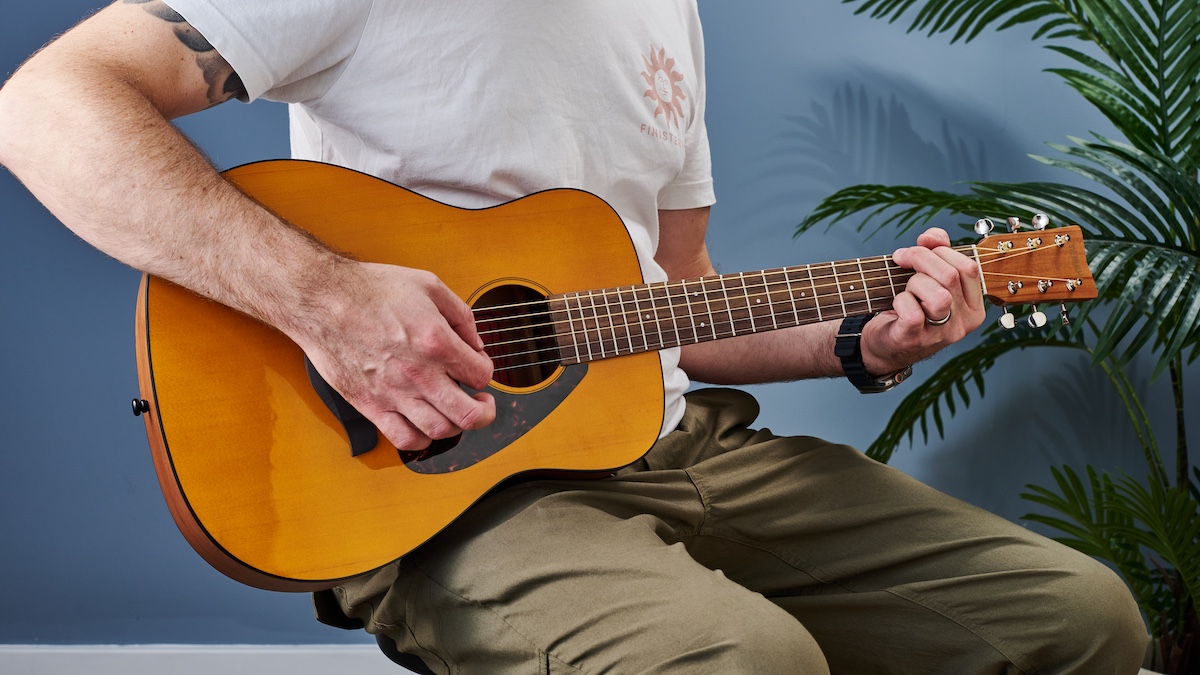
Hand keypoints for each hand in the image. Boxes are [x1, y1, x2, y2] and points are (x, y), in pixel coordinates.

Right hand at [297, 261, 495, 450]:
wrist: (323, 299)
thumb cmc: (371, 289)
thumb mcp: (429, 285)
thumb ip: (461, 315)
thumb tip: (476, 343)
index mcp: (437, 342)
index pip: (481, 375)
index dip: (485, 372)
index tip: (477, 367)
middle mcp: (419, 373)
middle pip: (470, 415)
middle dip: (484, 412)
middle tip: (482, 403)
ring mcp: (394, 393)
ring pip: (441, 431)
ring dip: (456, 425)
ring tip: (455, 412)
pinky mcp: (371, 405)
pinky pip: (404, 439)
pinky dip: (422, 439)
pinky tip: (425, 425)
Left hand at [860, 227, 985, 374]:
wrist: (884, 345)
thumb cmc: (908, 307)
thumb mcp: (926, 278)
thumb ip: (936, 252)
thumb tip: (932, 237)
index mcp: (973, 307)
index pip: (969, 267)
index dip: (941, 250)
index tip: (918, 246)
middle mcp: (963, 323)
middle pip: (951, 276)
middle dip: (921, 258)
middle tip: (901, 259)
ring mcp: (940, 335)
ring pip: (939, 296)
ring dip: (915, 283)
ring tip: (905, 288)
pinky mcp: (915, 340)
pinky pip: (913, 313)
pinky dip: (901, 301)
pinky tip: (897, 303)